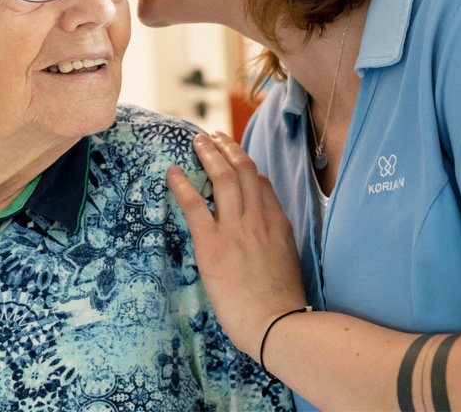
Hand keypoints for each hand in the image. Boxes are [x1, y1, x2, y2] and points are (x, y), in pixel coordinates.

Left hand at [167, 131, 307, 360]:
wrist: (278, 324)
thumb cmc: (281, 304)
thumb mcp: (287, 263)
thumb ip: (275, 243)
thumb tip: (262, 240)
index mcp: (279, 224)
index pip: (262, 184)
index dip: (247, 167)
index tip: (234, 159)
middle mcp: (259, 218)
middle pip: (244, 170)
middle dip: (227, 148)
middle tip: (213, 136)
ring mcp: (236, 229)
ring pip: (223, 177)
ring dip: (208, 154)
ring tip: (196, 141)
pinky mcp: (213, 244)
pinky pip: (194, 204)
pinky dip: (182, 184)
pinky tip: (172, 172)